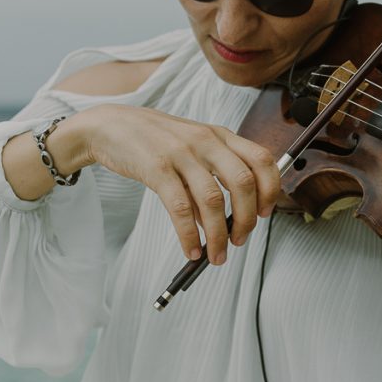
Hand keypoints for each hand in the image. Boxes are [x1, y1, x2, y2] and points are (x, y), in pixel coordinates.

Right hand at [80, 104, 279, 264]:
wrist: (111, 126)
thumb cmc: (155, 140)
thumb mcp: (192, 146)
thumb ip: (211, 177)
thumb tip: (224, 222)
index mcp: (220, 135)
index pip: (262, 159)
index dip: (270, 189)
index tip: (264, 213)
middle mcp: (206, 141)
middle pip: (243, 183)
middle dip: (246, 219)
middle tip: (240, 240)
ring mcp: (181, 153)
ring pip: (213, 200)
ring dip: (218, 235)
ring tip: (216, 255)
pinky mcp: (156, 168)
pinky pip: (180, 209)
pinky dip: (189, 236)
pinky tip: (191, 249)